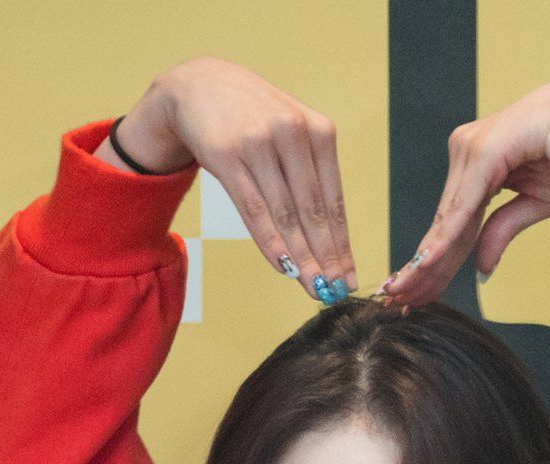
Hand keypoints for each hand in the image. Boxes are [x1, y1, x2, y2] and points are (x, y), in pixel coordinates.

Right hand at [124, 57, 356, 301]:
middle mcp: (291, 133)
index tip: (348, 277)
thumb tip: (329, 237)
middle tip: (333, 291)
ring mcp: (258, 143)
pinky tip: (283, 267)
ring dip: (301, 257)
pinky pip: (254, 209)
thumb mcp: (291, 133)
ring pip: (285, 214)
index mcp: (317, 131)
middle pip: (313, 211)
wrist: (200, 86)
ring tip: (311, 286)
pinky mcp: (227, 155)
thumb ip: (310, 175)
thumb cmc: (253, 118)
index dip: (342, 244)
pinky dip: (270, 242)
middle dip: (325, 258)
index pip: (333, 200)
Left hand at [377, 76, 549, 306]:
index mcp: (476, 163)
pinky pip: (461, 208)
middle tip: (398, 303)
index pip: (452, 224)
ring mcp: (469, 149)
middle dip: (422, 269)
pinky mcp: (481, 153)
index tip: (416, 292)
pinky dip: (445, 240)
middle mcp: (465, 152)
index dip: (435, 261)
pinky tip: (426, 264)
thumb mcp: (534, 203)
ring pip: (447, 221)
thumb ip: (501, 230)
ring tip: (405, 296)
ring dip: (427, 263)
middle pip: (444, 225)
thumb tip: (479, 269)